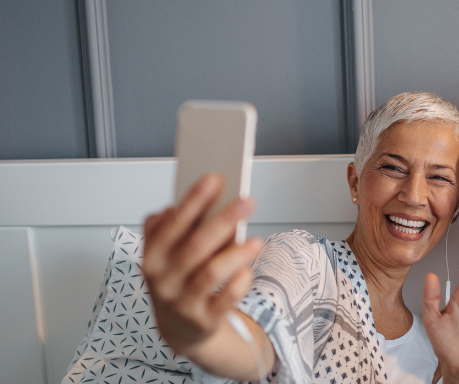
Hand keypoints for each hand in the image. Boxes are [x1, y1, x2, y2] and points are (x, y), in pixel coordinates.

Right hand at [141, 174, 261, 355]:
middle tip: (246, 201)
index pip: (171, 225)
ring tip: (256, 241)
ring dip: (237, 253)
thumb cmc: (177, 281)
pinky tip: (248, 270)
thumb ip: (173, 228)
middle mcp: (163, 280)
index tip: (213, 179)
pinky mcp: (203, 320)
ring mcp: (182, 302)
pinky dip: (240, 281)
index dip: (193, 201)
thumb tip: (191, 201)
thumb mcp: (165, 256)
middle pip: (196, 245)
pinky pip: (226, 298)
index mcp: (152, 258)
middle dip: (224, 219)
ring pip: (213, 272)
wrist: (180, 330)